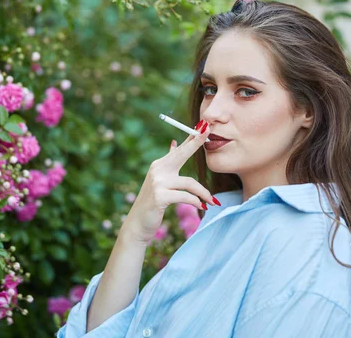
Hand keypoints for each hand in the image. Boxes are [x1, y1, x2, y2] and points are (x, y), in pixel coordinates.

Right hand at [120, 120, 220, 244]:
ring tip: (213, 201)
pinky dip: (196, 202)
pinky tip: (202, 207)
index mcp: (159, 165)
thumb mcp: (159, 181)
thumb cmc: (152, 203)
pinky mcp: (160, 196)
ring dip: (204, 193)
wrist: (137, 224)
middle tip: (208, 131)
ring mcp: (157, 183)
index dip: (192, 137)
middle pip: (181, 154)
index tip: (203, 126)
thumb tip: (174, 144)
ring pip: (189, 183)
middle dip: (195, 142)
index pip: (179, 149)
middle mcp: (157, 170)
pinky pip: (185, 197)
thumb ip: (168, 163)